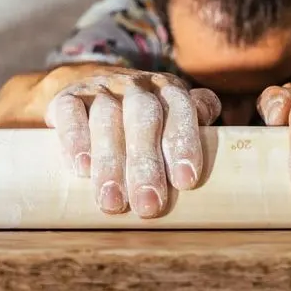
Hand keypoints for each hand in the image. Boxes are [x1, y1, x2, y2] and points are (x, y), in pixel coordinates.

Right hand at [44, 66, 220, 217]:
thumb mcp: (171, 118)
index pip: (181, 109)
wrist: (86, 87)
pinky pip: (71, 112)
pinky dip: (75, 139)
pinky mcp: (68, 97)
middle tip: (149, 206)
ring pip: (107, 117)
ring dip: (110, 161)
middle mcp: (136, 85)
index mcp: (168, 90)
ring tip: (112, 202)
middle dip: (147, 162)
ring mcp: (101, 88)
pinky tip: (80, 168)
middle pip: (144, 116)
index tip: (186, 181)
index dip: (184, 142)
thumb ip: (194, 133)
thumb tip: (222, 159)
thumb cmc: (141, 117)